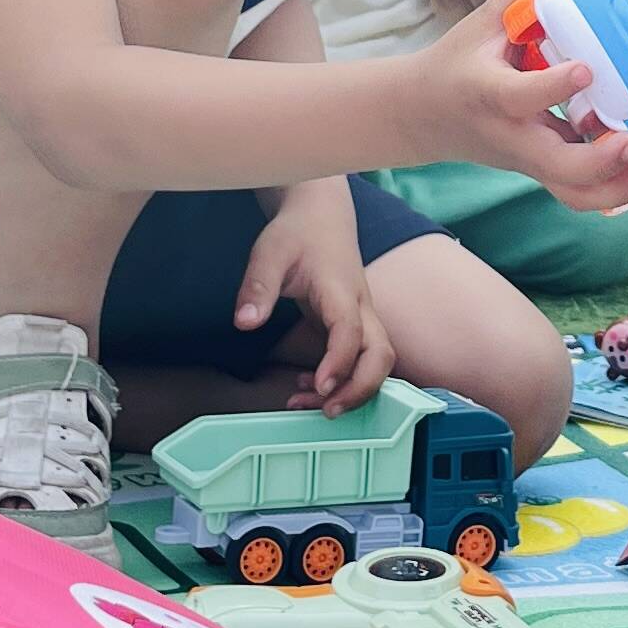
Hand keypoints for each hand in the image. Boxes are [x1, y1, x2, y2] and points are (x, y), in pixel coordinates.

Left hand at [239, 190, 392, 411]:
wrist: (322, 217)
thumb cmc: (297, 233)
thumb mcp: (269, 253)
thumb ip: (258, 286)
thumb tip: (245, 322)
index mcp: (341, 289)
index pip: (351, 332)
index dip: (339, 363)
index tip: (319, 386)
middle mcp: (361, 307)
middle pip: (382, 355)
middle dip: (361, 389)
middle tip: (327, 411)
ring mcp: (363, 319)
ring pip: (377, 363)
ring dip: (352, 390)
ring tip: (309, 404)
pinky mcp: (356, 327)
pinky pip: (362, 361)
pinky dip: (343, 381)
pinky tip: (308, 385)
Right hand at [420, 0, 627, 213]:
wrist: (424, 117)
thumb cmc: (456, 65)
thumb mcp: (480, 23)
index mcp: (490, 94)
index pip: (521, 97)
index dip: (554, 86)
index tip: (586, 69)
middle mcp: (512, 136)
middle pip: (558, 167)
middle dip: (604, 161)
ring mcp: (528, 160)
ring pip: (574, 192)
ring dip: (621, 186)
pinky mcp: (541, 170)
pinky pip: (580, 190)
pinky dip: (618, 186)